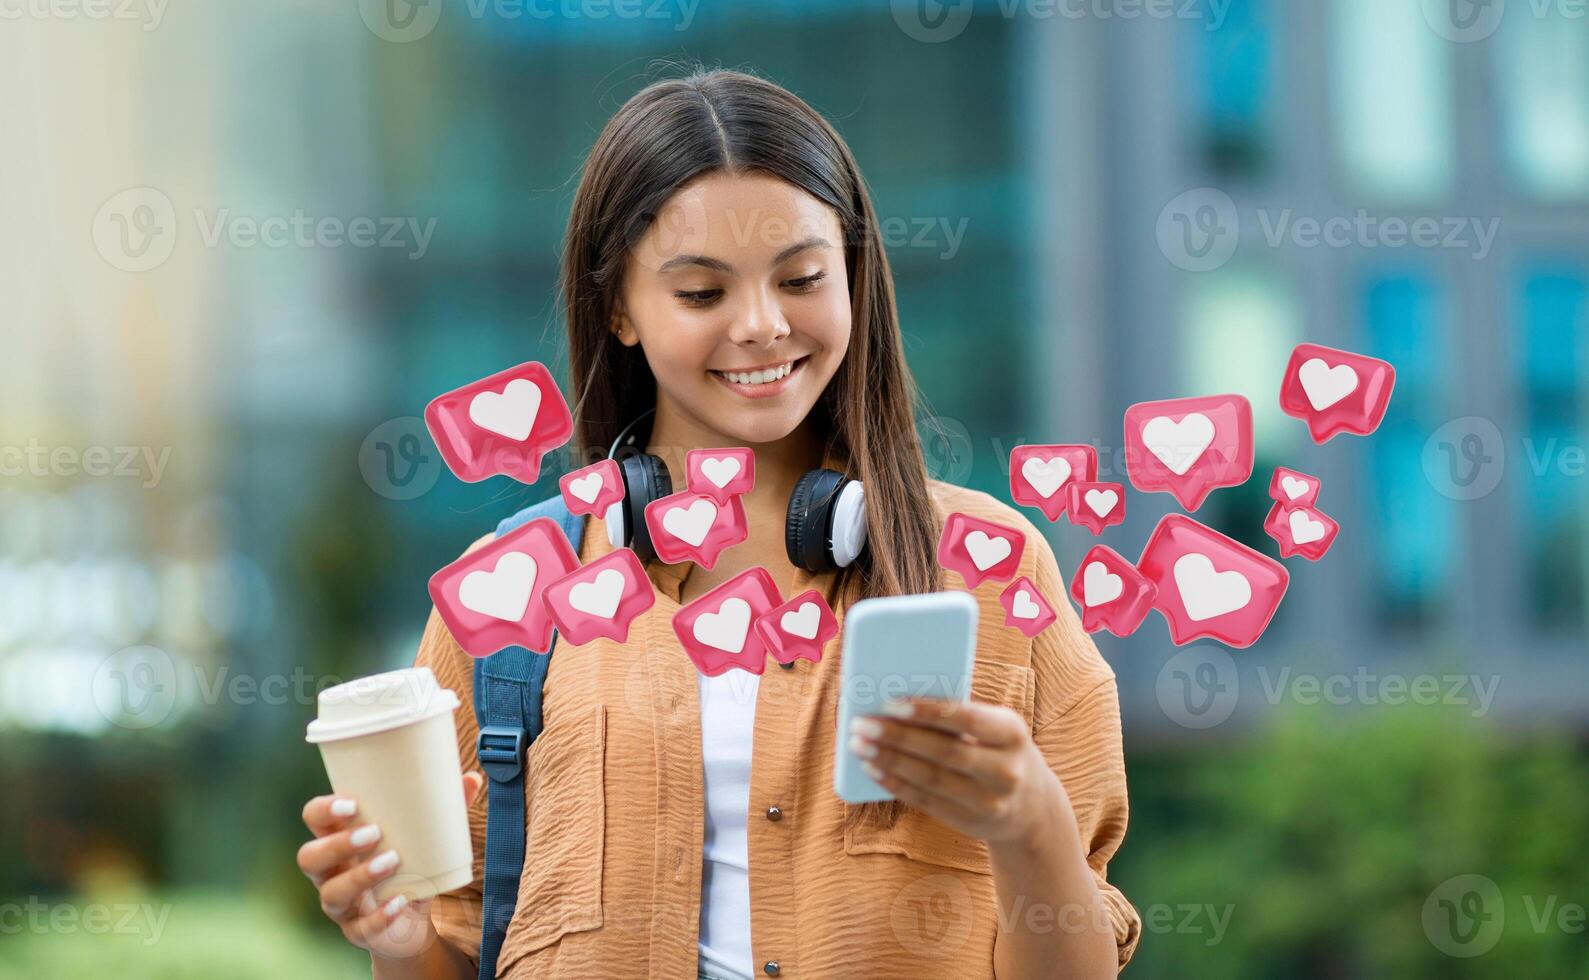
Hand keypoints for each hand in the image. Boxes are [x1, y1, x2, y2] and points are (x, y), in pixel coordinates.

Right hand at [296, 771, 484, 959]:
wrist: (410, 922)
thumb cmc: (409, 866)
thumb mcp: (423, 838)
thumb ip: (444, 809)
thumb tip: (472, 779)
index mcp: (340, 840)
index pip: (314, 819)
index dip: (323, 810)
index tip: (350, 803)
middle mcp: (331, 873)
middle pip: (310, 857)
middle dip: (337, 844)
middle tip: (374, 834)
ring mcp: (341, 905)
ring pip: (331, 894)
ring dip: (359, 877)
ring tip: (392, 862)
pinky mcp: (358, 932)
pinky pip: (360, 928)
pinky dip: (379, 916)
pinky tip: (399, 902)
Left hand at [847, 698, 1067, 847]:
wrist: (1031, 806)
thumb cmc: (998, 751)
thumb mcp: (995, 729)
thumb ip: (958, 717)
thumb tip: (896, 704)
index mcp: (1012, 732)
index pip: (966, 718)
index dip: (927, 712)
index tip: (890, 703)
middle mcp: (1005, 769)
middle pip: (943, 752)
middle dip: (897, 737)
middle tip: (862, 723)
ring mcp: (989, 801)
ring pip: (930, 779)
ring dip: (889, 760)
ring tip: (859, 744)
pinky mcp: (970, 822)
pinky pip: (926, 801)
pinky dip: (895, 784)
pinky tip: (872, 768)